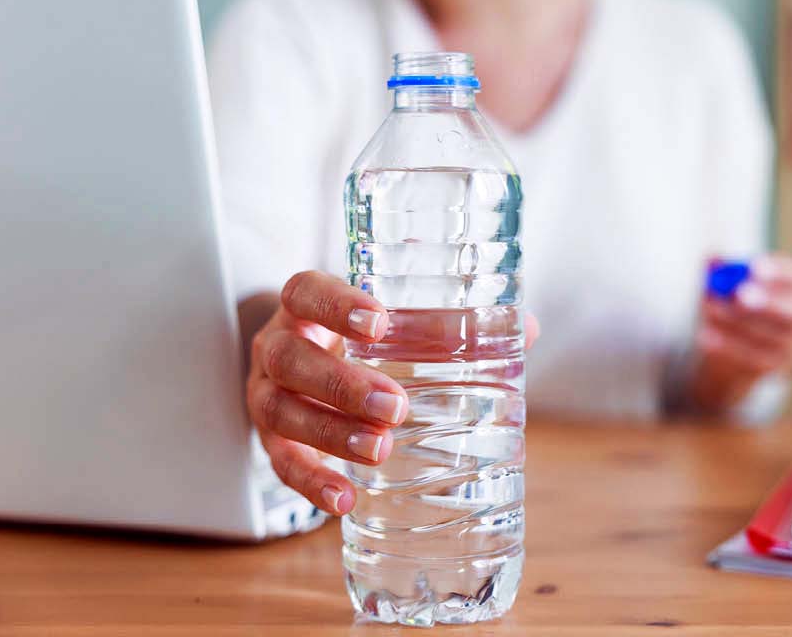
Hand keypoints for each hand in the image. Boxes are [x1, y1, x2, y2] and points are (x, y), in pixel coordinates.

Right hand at [243, 270, 540, 515]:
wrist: (309, 371)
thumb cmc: (361, 342)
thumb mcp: (393, 325)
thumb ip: (451, 324)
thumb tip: (526, 328)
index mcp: (306, 306)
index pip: (305, 292)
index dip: (336, 306)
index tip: (379, 322)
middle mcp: (277, 346)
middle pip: (291, 358)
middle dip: (342, 384)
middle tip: (395, 406)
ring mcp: (265, 395)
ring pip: (281, 412)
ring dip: (330, 433)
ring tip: (380, 449)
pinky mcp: (270, 442)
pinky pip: (281, 465)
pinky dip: (311, 484)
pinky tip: (345, 499)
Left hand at [689, 254, 791, 411]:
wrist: (738, 350)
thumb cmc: (738, 305)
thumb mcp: (729, 283)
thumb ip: (721, 268)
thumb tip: (711, 257)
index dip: (780, 272)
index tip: (753, 267)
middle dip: (767, 303)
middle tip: (740, 295)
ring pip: (770, 337)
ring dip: (736, 322)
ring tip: (709, 309)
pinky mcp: (779, 368)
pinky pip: (755, 358)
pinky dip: (728, 345)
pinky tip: (705, 335)